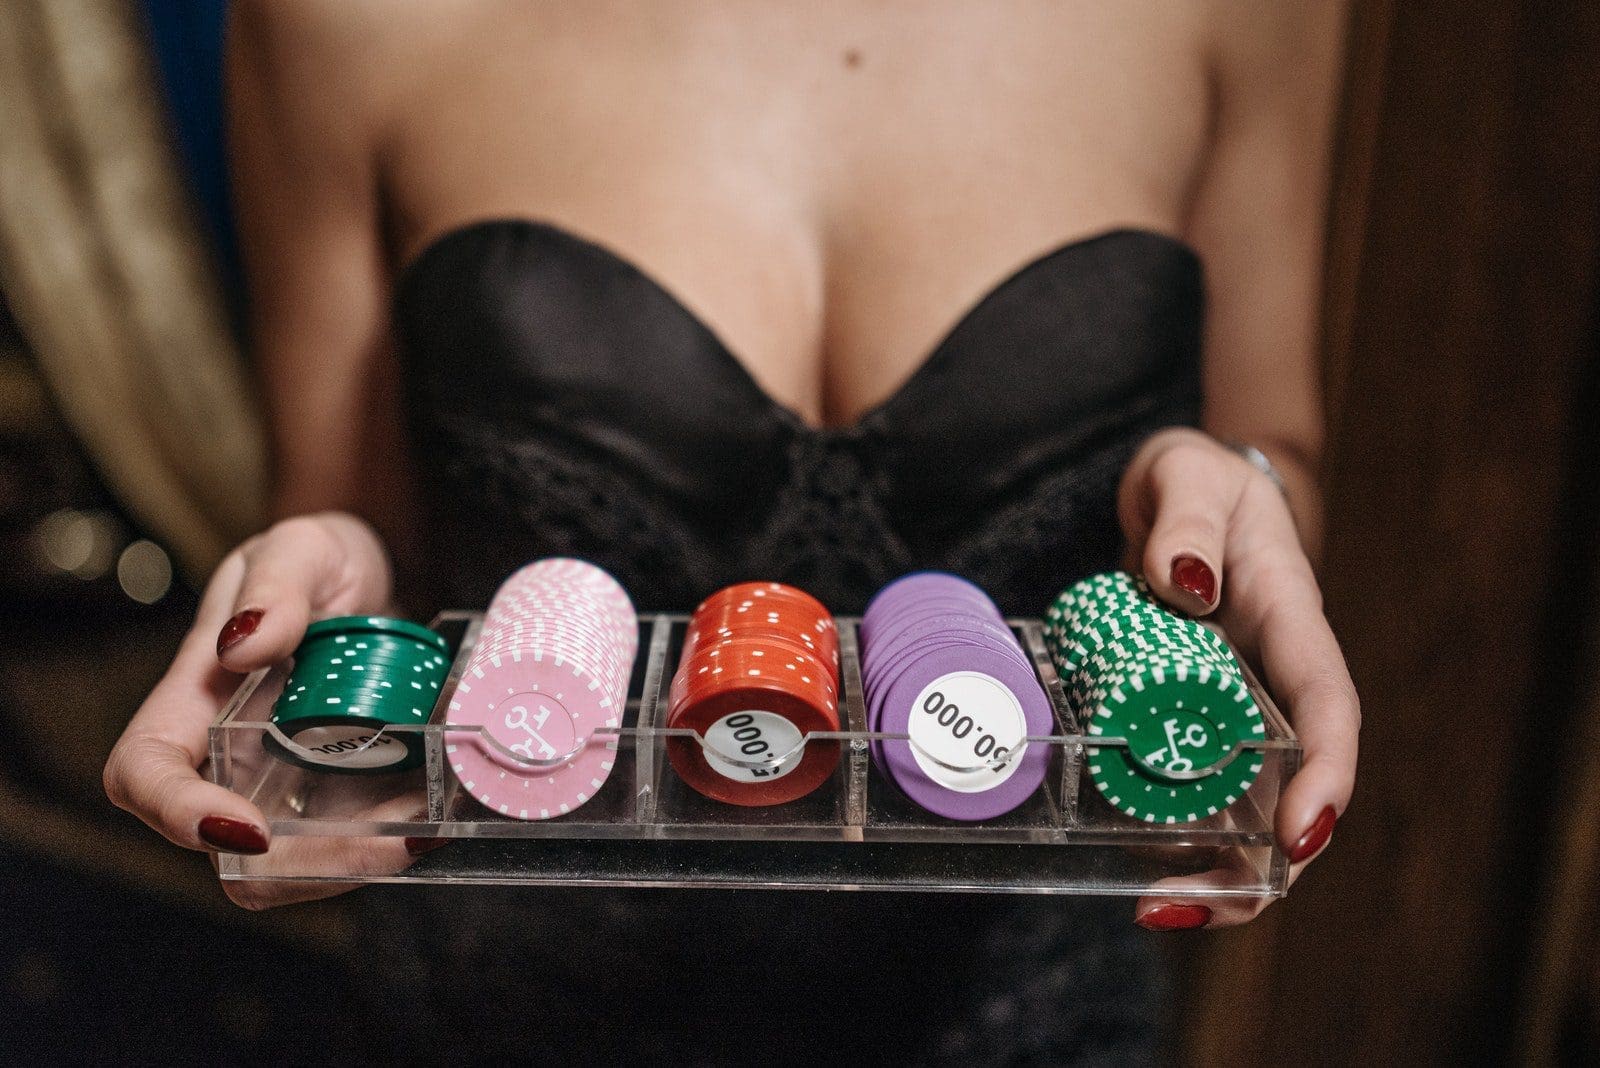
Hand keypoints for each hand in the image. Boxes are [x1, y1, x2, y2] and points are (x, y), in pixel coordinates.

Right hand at [103, 512, 421, 908]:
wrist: (370, 577)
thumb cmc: (315, 560)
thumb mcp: (300, 548)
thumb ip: (276, 585)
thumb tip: (245, 643)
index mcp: (193, 700)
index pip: (144, 772)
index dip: (179, 813)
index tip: (248, 828)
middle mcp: (230, 757)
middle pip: (231, 852)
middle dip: (312, 864)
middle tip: (396, 838)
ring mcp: (286, 783)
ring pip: (300, 863)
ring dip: (365, 861)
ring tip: (430, 824)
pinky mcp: (341, 792)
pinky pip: (356, 840)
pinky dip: (395, 838)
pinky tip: (441, 812)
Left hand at [1114, 428, 1359, 928]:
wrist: (1172, 492)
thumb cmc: (1192, 480)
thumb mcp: (1187, 475)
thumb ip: (1186, 519)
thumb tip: (1189, 584)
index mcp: (1290, 623)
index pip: (1330, 709)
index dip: (1326, 779)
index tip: (1300, 838)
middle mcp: (1270, 680)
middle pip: (1292, 788)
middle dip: (1260, 864)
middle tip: (1182, 905)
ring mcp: (1228, 705)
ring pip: (1243, 804)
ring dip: (1213, 869)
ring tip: (1154, 909)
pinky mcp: (1181, 717)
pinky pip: (1186, 784)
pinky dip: (1166, 832)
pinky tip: (1127, 868)